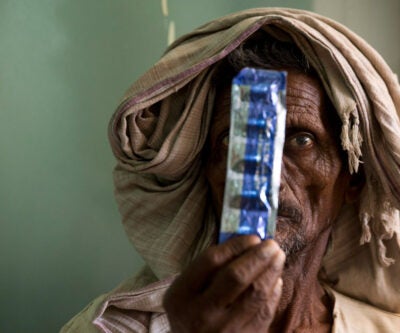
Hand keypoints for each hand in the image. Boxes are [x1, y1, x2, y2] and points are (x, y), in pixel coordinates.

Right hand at [163, 236, 284, 332]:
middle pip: (236, 276)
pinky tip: (276, 280)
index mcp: (181, 296)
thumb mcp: (184, 292)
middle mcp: (201, 314)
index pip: (211, 261)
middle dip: (258, 256)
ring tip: (278, 257)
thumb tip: (243, 244)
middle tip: (272, 244)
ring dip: (271, 271)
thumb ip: (205, 270)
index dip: (235, 245)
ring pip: (255, 294)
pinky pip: (264, 313)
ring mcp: (223, 331)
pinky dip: (273, 293)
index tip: (252, 237)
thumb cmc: (189, 314)